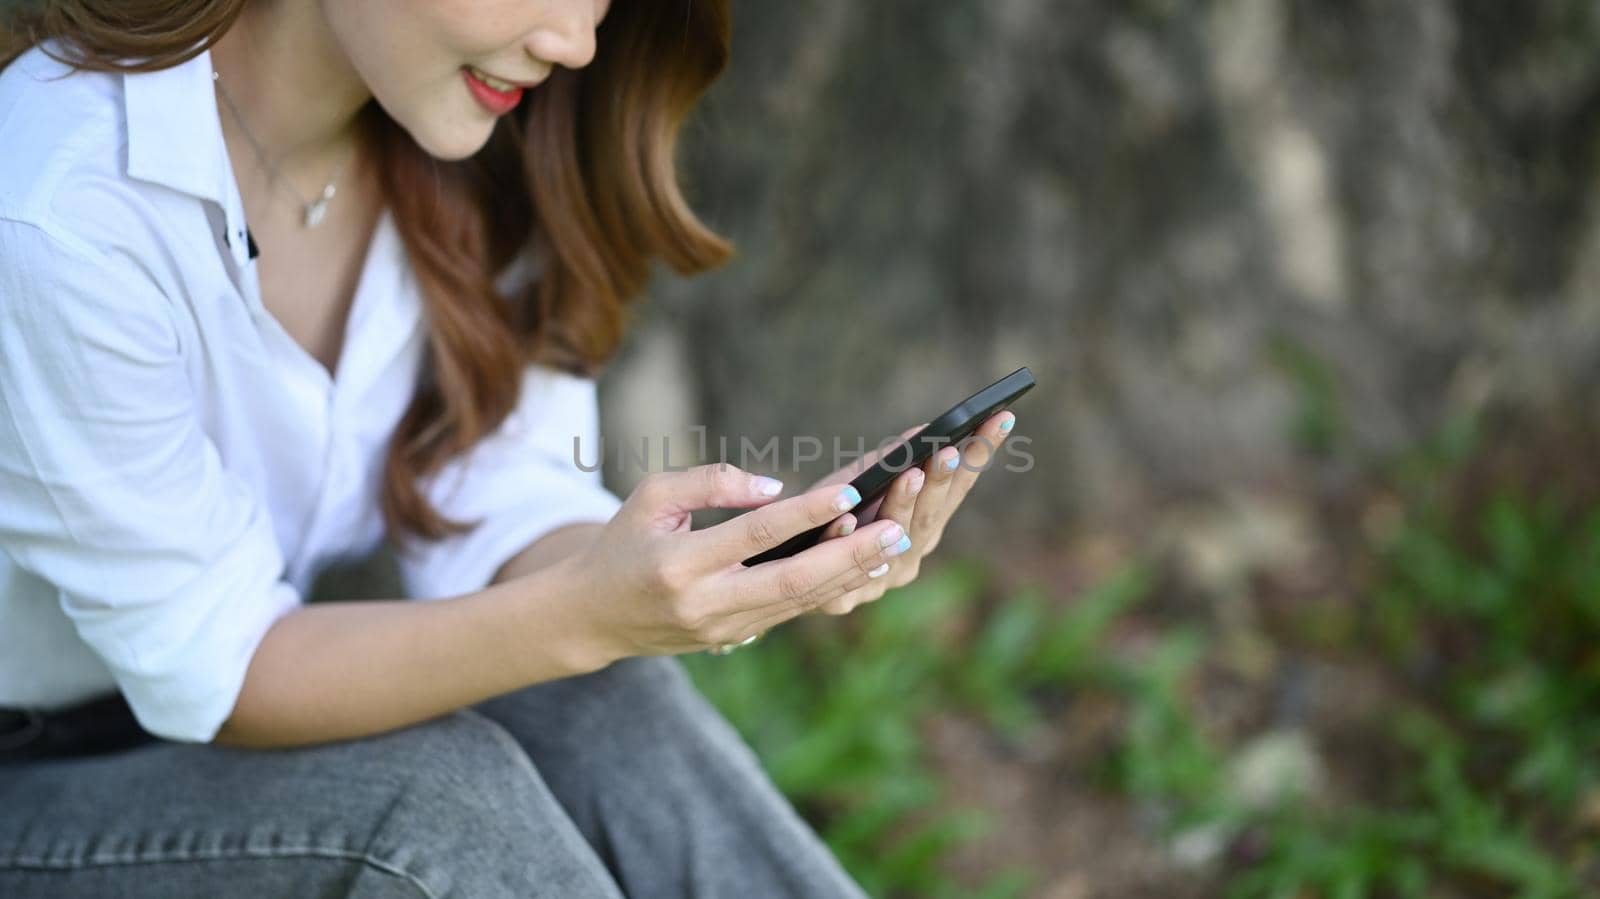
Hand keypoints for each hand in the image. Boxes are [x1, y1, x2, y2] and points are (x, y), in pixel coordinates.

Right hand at [563, 463, 916, 660]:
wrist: (592, 616)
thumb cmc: (622, 542)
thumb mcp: (651, 495)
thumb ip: (711, 482)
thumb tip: (776, 489)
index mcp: (679, 563)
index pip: (755, 535)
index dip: (804, 514)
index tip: (848, 492)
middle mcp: (705, 603)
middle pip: (791, 581)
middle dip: (849, 556)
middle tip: (896, 529)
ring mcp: (722, 628)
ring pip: (799, 602)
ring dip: (850, 574)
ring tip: (894, 544)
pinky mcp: (734, 638)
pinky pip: (790, 611)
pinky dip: (829, 587)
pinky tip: (862, 566)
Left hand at [810, 410, 1017, 614]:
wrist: (785, 566)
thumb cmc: (830, 513)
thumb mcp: (864, 479)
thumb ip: (895, 461)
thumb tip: (926, 428)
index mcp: (925, 525)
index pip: (959, 486)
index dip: (980, 454)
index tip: (998, 418)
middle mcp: (911, 554)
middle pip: (930, 515)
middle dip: (941, 481)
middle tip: (950, 449)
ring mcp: (881, 579)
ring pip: (894, 541)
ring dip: (903, 506)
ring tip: (911, 473)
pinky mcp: (843, 597)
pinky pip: (844, 566)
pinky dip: (846, 540)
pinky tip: (850, 518)